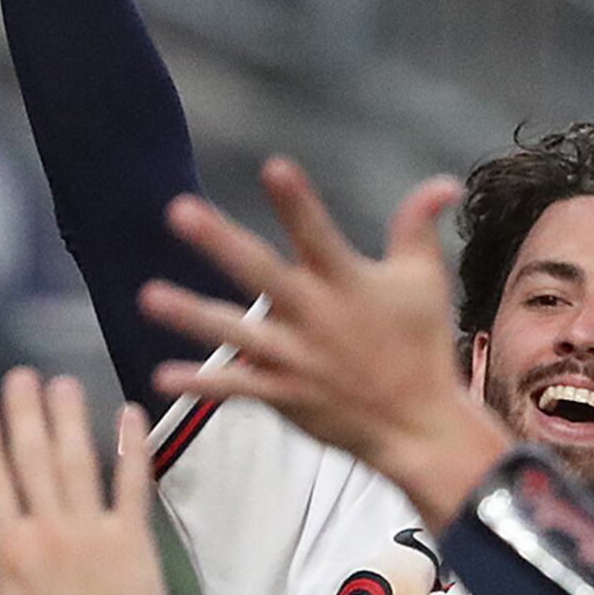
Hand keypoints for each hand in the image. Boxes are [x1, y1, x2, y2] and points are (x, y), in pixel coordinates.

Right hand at [0, 369, 170, 594]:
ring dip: (69, 418)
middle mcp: (48, 534)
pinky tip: (127, 413)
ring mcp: (92, 535)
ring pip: (77, 462)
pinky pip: (133, 485)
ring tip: (62, 382)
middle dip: (24, 413)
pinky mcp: (133, 543)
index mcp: (9, 554)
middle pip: (32, 460)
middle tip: (21, 376)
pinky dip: (131, 448)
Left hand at [140, 159, 507, 513]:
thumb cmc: (422, 348)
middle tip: (179, 211)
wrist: (420, 426)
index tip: (274, 167)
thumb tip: (445, 181)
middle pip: (260, 273)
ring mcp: (297, 360)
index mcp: (347, 283)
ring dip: (190, 315)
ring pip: (235, 333)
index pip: (318, 233)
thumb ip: (418, 226)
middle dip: (219, 242)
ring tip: (149, 295)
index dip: (297, 202)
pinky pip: (237, 388)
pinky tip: (161, 375)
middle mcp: (316, 317)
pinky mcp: (286, 397)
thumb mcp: (425, 281)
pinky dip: (201, 383)